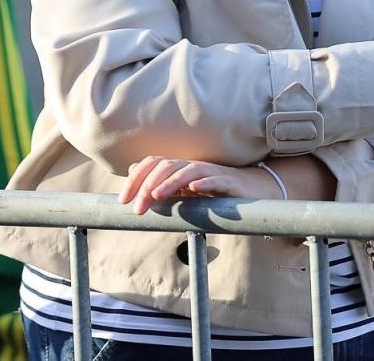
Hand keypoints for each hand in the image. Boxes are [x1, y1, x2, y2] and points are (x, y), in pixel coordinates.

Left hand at [118, 156, 280, 215]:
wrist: (251, 191)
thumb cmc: (215, 191)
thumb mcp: (183, 190)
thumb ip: (161, 184)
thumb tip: (134, 173)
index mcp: (180, 168)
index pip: (153, 164)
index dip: (135, 179)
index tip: (122, 201)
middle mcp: (193, 166)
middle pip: (166, 167)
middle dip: (148, 186)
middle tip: (137, 209)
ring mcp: (212, 172)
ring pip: (188, 171)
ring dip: (170, 183)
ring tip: (157, 196)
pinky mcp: (229, 183)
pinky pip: (216, 180)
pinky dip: (205, 182)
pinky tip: (195, 190)